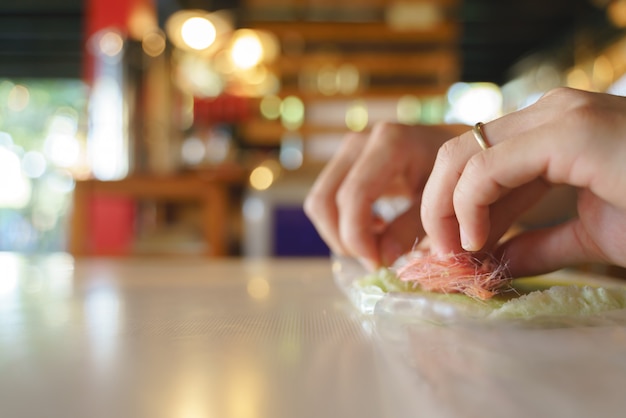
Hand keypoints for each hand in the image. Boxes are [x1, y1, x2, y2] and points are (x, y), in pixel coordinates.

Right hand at [304, 122, 465, 268]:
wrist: (458, 153)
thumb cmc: (453, 178)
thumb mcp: (440, 203)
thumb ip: (411, 229)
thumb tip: (382, 257)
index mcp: (389, 143)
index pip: (353, 196)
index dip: (357, 236)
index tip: (377, 263)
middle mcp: (360, 141)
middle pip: (324, 200)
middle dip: (344, 239)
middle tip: (375, 260)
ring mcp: (347, 150)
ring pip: (319, 202)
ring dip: (339, 233)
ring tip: (376, 244)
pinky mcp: (343, 163)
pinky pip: (324, 200)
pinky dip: (341, 223)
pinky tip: (375, 227)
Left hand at [421, 87, 625, 276]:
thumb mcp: (591, 233)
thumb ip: (539, 244)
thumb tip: (495, 260)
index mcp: (553, 130)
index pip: (477, 162)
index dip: (455, 209)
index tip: (456, 252)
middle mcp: (549, 113)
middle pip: (458, 154)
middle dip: (437, 206)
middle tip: (441, 254)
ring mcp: (557, 118)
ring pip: (461, 156)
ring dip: (443, 209)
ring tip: (452, 253)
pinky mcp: (566, 134)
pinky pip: (486, 170)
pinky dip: (467, 207)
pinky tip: (476, 241)